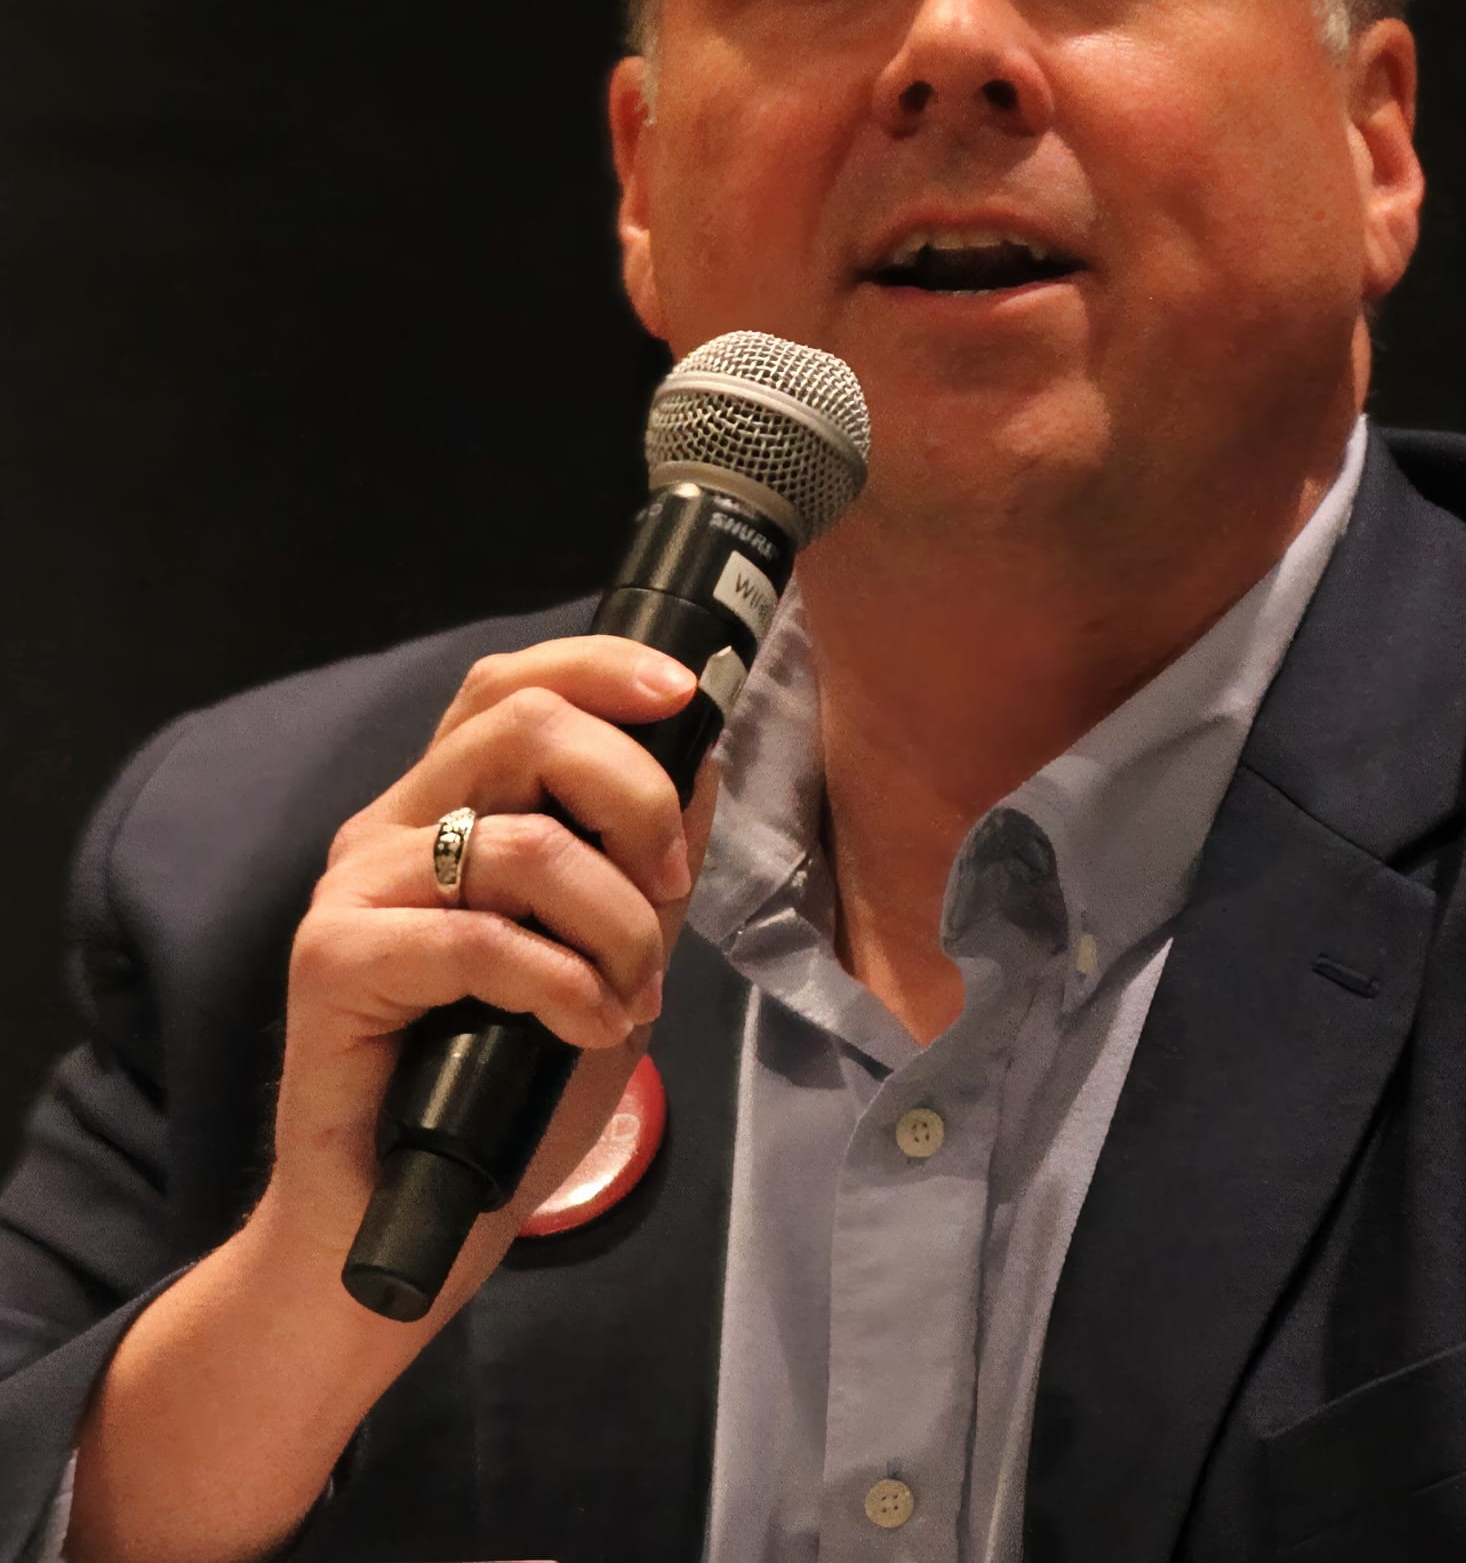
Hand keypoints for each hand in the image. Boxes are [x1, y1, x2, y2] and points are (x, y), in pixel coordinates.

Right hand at [257, 633, 712, 1302]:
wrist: (403, 1224)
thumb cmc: (506, 1091)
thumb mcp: (610, 956)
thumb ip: (645, 862)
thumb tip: (704, 759)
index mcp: (445, 805)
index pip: (510, 685)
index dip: (599, 670)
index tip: (685, 694)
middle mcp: (391, 826)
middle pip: (522, 727)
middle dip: (633, 794)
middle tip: (668, 884)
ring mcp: (354, 889)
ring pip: (522, 844)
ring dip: (616, 922)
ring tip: (634, 992)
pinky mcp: (332, 962)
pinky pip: (479, 941)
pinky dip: (564, 985)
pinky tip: (589, 1029)